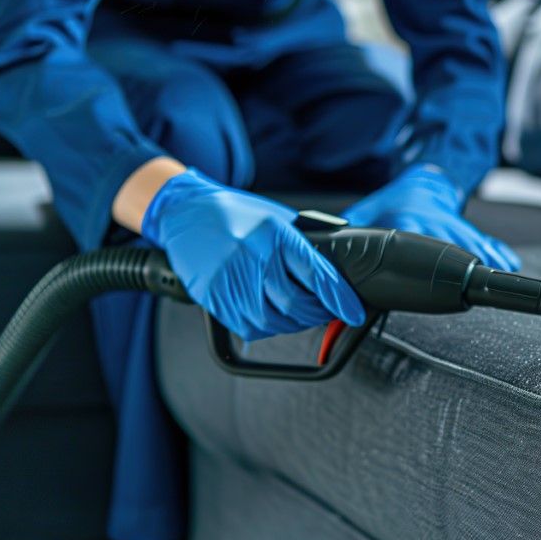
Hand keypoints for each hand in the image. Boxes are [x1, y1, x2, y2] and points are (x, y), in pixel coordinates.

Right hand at [142, 170, 364, 340]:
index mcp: (274, 234)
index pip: (317, 274)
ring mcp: (230, 279)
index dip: (340, 299)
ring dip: (293, 324)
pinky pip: (247, 327)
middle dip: (317, 315)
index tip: (355, 313)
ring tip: (299, 314)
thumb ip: (304, 239)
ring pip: (272, 322)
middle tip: (326, 312)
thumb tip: (337, 265)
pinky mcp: (213, 296)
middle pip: (295, 305)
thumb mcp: (276, 216)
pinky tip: (272, 316)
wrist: (186, 211)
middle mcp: (253, 257)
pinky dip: (266, 328)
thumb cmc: (235, 213)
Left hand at [342, 166, 520, 271]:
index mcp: (408, 217)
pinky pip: (484, 240)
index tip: (427, 265)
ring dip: (484, 254)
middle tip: (470, 274)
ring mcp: (453, 225)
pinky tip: (509, 261)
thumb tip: (329, 248)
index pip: (413, 234)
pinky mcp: (466, 229)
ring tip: (499, 267)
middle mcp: (434, 221)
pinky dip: (497, 250)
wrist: (422, 182)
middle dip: (460, 256)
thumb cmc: (393, 203)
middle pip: (449, 241)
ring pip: (470, 241)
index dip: (422, 246)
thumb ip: (352, 229)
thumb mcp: (367, 211)